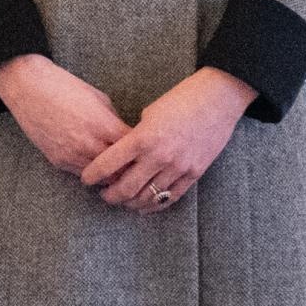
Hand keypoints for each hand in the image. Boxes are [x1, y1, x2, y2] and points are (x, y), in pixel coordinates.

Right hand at [0, 54, 130, 175]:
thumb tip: (124, 136)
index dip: (143, 152)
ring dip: (111, 175)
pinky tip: (97, 165)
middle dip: (130, 168)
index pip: (134, 150)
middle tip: (136, 167)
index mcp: (104, 126)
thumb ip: (113, 121)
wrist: (28, 89)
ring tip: (119, 170)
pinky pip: (82, 174)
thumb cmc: (64, 87)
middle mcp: (89, 145)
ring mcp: (72, 156)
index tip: (147, 152)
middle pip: (121, 170)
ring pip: (102, 178)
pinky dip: (92, 172)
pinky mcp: (58, 161)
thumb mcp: (99, 99)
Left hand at [79, 67, 256, 211]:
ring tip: (122, 201)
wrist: (219, 99)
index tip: (86, 179)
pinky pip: (170, 197)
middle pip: (125, 189)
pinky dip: (154, 205)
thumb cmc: (181, 100)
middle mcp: (159, 156)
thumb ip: (135, 136)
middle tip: (103, 195)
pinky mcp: (194, 174)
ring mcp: (178, 167)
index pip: (108, 164)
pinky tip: (144, 206)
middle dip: (110, 196)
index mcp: (142, 138)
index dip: (92, 175)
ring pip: (147, 197)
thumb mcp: (150, 114)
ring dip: (130, 203)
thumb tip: (121, 154)